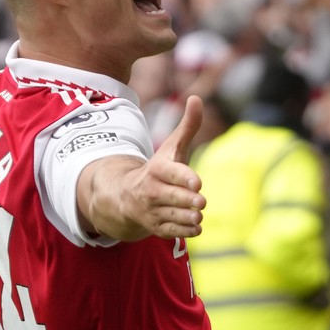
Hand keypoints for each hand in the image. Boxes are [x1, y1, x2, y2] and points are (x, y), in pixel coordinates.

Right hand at [119, 95, 207, 238]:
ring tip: (198, 214)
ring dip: (188, 216)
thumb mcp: (171, 147)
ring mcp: (153, 210)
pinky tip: (196, 226)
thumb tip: (196, 98)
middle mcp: (152, 190)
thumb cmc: (160, 169)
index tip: (198, 183)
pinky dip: (185, 230)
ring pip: (173, 215)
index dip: (184, 178)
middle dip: (188, 199)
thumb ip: (187, 126)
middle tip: (202, 201)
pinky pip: (171, 231)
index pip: (171, 173)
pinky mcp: (156, 226)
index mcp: (158, 169)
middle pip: (173, 196)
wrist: (127, 196)